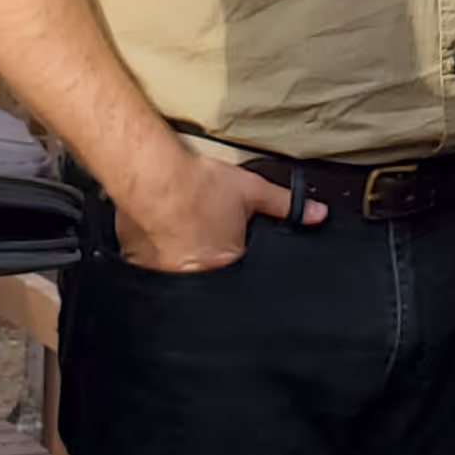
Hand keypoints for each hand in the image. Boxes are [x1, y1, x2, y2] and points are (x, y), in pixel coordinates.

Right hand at [113, 144, 308, 272]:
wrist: (155, 176)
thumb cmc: (200, 186)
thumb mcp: (252, 191)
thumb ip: (287, 206)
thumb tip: (317, 214)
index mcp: (224, 266)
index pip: (237, 277)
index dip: (234, 259)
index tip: (228, 245)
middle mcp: (194, 277)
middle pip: (206, 275)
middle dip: (207, 259)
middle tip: (202, 230)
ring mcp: (162, 273)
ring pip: (175, 272)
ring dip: (179, 256)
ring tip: (180, 229)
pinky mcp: (136, 262)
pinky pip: (148, 263)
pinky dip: (154, 250)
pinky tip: (158, 229)